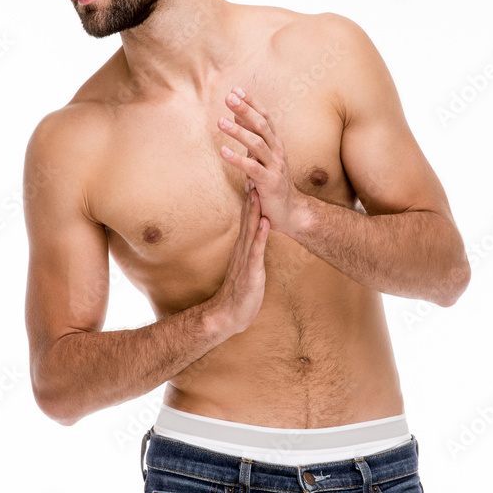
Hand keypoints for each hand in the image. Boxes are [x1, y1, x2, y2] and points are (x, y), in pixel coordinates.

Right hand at [207, 184, 269, 337]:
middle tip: (251, 176)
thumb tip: (254, 242)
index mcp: (242, 250)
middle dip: (250, 200)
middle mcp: (242, 251)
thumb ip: (249, 255)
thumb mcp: (246, 271)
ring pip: (251, 232)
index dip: (249, 203)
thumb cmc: (239, 295)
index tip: (252, 183)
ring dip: (253, 212)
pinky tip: (265, 223)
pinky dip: (261, 236)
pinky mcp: (251, 272)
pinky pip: (256, 251)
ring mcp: (245, 261)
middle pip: (246, 221)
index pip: (245, 222)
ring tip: (256, 193)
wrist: (227, 316)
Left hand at [218, 87, 302, 234]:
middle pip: (262, 126)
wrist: (290, 212)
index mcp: (276, 144)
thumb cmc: (272, 183)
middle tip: (228, 98)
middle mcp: (278, 152)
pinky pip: (253, 168)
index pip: (265, 117)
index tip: (236, 90)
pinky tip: (223, 151)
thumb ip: (251, 137)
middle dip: (245, 110)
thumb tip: (236, 116)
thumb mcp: (261, 157)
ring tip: (220, 122)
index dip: (252, 103)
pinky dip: (237, 159)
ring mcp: (275, 167)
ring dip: (238, 132)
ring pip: (258, 144)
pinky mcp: (270, 183)